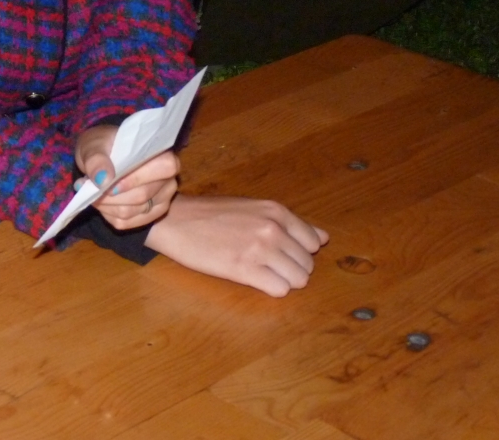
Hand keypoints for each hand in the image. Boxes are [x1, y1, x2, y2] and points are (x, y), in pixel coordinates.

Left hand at [74, 126, 178, 230]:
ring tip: (91, 192)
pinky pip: (126, 222)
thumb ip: (97, 159)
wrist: (101, 159)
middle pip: (142, 195)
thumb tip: (103, 180)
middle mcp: (167, 180)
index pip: (163, 168)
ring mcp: (161, 200)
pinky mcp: (149, 216)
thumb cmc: (102, 147)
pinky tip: (100, 202)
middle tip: (88, 186)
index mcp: (162, 155)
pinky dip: (107, 213)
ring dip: (106, 204)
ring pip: (132, 211)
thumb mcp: (94, 145)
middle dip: (111, 194)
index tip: (109, 182)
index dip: (135, 178)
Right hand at [143, 194, 329, 296]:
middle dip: (292, 269)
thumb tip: (323, 238)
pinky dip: (270, 289)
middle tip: (268, 265)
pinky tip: (252, 279)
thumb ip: (288, 223)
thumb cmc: (211, 214)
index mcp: (276, 211)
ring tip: (261, 273)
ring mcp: (260, 250)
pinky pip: (279, 290)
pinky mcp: (244, 270)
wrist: (175, 220)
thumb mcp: (253, 208)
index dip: (298, 252)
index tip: (281, 253)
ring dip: (283, 281)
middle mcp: (273, 229)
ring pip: (298, 280)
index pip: (313, 241)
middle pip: (307, 264)